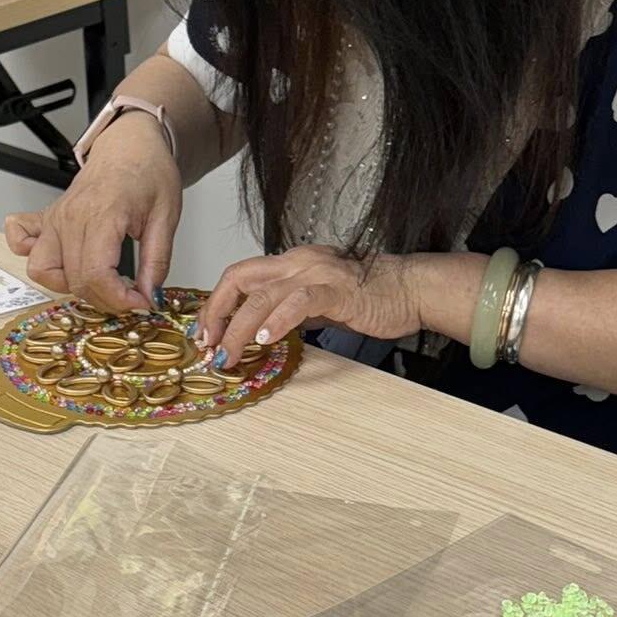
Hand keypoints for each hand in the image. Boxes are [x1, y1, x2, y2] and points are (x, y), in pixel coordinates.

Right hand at [3, 114, 181, 311]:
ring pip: (43, 270)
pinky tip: (58, 262)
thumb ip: (157, 261)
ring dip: (69, 286)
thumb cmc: (148, 172)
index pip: (97, 274)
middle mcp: (71, 217)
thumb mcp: (166, 217)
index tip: (139, 303)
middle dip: (104, 299)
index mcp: (103, 214)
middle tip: (130, 296)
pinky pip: (20, 241)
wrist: (130, 146)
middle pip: (74, 280)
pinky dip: (31, 256)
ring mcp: (55, 218)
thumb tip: (150, 296)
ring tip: (98, 280)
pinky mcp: (47, 218)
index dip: (119, 300)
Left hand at [199, 246, 425, 364]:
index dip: (216, 305)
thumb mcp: (318, 301)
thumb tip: (260, 329)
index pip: (239, 276)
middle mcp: (297, 262)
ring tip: (229, 354)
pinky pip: (298, 303)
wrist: (410, 289)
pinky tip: (265, 340)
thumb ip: (289, 309)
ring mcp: (315, 274)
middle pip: (238, 278)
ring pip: (261, 296)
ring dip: (238, 329)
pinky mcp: (335, 290)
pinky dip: (276, 322)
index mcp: (290, 263)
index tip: (207, 333)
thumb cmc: (370, 296)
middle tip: (208, 344)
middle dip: (215, 312)